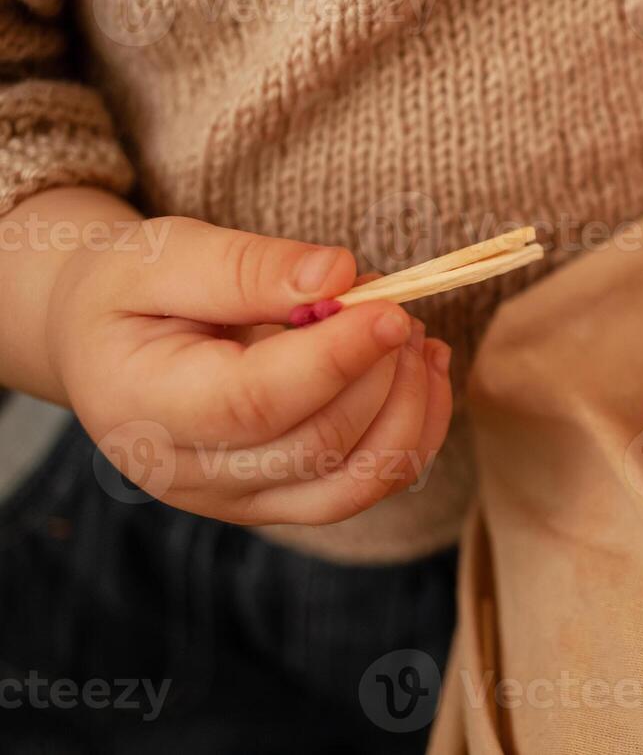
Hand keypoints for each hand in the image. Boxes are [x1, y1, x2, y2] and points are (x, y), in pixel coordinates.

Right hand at [42, 211, 452, 524]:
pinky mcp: (281, 501)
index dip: (335, 359)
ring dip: (408, 409)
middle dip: (378, 374)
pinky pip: (367, 486)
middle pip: (315, 447)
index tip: (390, 310)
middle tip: (397, 307)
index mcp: (142, 406)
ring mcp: (238, 500)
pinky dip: (413, 433)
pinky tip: (422, 372)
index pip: (254, 403)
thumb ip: (246, 266)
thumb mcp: (164, 254)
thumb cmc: (132, 288)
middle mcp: (187, 475)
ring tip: (414, 338)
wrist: (106, 341)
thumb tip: (337, 275)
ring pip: (354, 483)